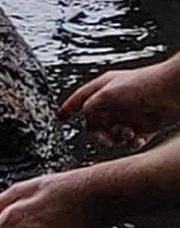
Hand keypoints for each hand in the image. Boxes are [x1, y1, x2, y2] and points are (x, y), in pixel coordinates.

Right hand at [60, 56, 179, 146]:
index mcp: (104, 88)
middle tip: (105, 138)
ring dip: (118, 137)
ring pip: (114, 133)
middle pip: (97, 122)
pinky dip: (132, 142)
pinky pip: (131, 140)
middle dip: (99, 132)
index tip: (60, 117)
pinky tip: (137, 138)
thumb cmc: (144, 85)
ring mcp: (130, 113)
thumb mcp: (110, 93)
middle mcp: (115, 101)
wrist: (174, 91)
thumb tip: (83, 114)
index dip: (69, 108)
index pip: (81, 99)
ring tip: (127, 133)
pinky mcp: (145, 125)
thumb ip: (92, 105)